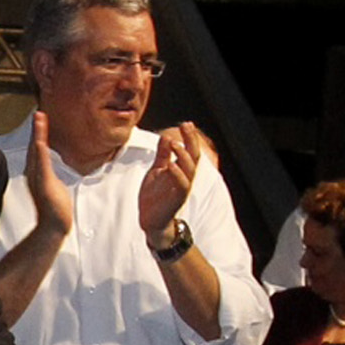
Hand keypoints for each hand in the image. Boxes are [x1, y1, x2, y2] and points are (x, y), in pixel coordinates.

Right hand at [22, 111, 73, 237]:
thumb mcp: (53, 186)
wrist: (53, 226)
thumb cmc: (55, 209)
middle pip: (34, 146)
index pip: (37, 149)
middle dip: (36, 129)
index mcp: (37, 172)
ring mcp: (38, 178)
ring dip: (38, 134)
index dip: (38, 133)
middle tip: (38, 112)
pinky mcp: (43, 183)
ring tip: (39, 118)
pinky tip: (41, 141)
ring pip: (37, 151)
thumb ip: (49, 175)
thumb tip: (49, 170)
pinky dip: (40, 151)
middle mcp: (34, 173)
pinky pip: (41, 164)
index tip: (40, 118)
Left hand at [138, 123, 213, 240]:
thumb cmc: (155, 196)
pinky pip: (181, 185)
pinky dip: (177, 174)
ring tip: (175, 144)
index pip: (189, 150)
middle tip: (186, 126)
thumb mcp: (156, 171)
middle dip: (191, 140)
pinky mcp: (176, 198)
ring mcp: (182, 188)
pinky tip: (171, 165)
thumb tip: (166, 137)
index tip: (186, 123)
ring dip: (183, 155)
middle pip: (193, 156)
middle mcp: (185, 177)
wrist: (151, 221)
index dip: (189, 137)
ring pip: (189, 169)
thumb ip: (162, 155)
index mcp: (180, 170)